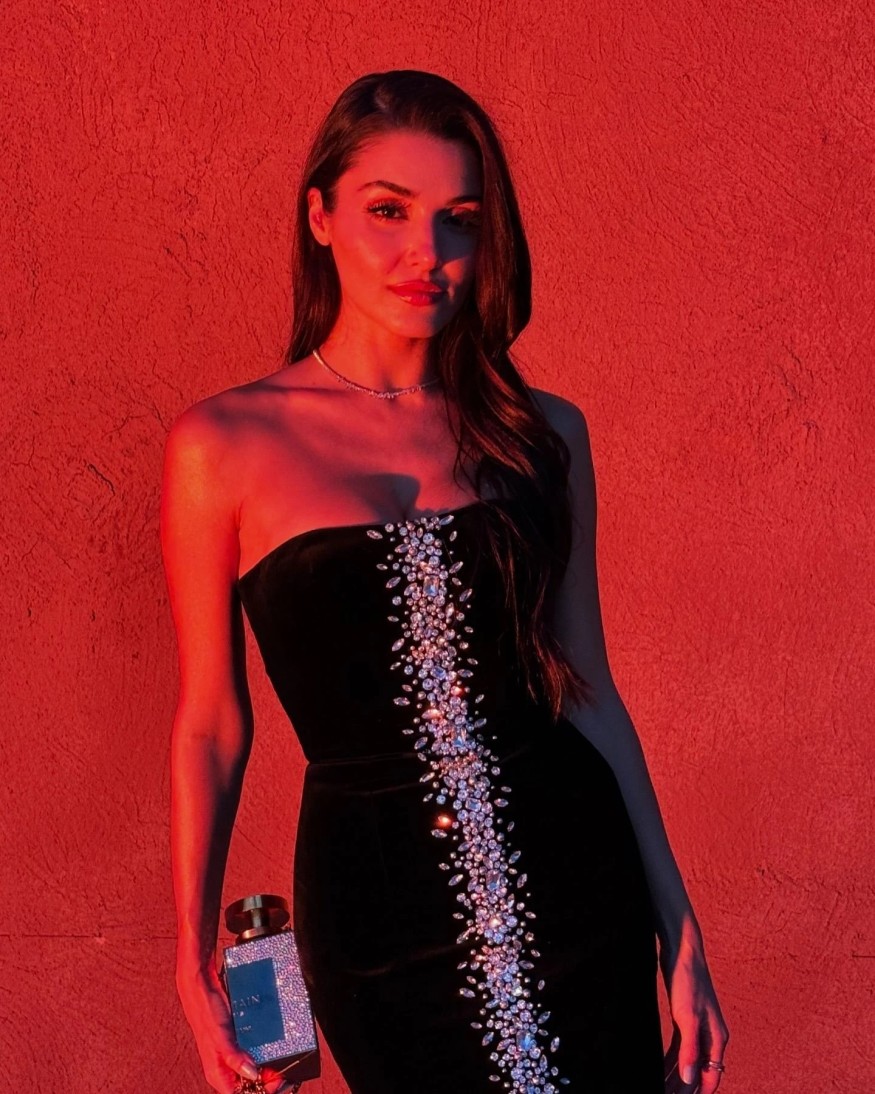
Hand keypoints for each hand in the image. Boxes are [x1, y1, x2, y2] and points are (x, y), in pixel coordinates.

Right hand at [176, 964, 297, 1092]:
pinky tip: (276, 1052)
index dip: (261, 1091)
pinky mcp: (237, 1043)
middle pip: (248, 1086)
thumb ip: (233, 1057)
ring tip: (286, 1068)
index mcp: (217, 1074)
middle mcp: (224, 1069)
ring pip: (252, 1072)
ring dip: (268, 1071)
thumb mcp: (220, 1035)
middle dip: (268, 1083)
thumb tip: (252, 1075)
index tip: (281, 1082)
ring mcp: (231, 1056)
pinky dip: (264, 1057)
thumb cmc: (206, 1011)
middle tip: (288, 1076)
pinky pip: (252, 1056)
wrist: (202, 987)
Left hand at [660, 930, 729, 1092]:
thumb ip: (689, 1050)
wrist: (682, 952)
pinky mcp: (684, 1020)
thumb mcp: (687, 1018)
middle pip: (699, 1072)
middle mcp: (710, 1037)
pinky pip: (679, 1048)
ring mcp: (697, 1028)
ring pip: (687, 1061)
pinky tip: (660, 1068)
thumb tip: (689, 1080)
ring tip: (661, 1088)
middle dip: (684, 1087)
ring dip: (676, 1076)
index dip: (697, 1093)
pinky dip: (670, 1060)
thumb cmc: (688, 981)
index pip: (710, 1077)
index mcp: (716, 1039)